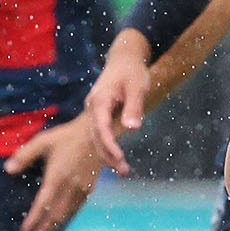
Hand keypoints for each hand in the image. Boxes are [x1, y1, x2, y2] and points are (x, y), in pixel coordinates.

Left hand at [6, 120, 103, 230]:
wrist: (97, 134)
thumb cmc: (66, 136)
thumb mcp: (43, 140)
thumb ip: (24, 155)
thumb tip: (8, 169)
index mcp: (57, 176)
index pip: (43, 204)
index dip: (34, 219)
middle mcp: (70, 186)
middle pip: (55, 215)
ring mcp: (82, 189)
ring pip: (66, 214)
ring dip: (54, 227)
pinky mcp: (89, 189)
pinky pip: (76, 209)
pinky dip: (66, 218)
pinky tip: (59, 222)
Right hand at [84, 33, 151, 173]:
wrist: (124, 59)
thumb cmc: (132, 71)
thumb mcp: (137, 87)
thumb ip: (134, 107)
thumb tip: (132, 128)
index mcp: (100, 100)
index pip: (101, 127)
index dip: (109, 144)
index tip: (119, 157)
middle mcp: (92, 107)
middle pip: (96, 136)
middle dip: (108, 155)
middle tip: (124, 171)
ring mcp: (93, 112)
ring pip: (96, 138)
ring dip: (108, 155)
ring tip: (124, 171)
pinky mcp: (98, 115)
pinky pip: (99, 135)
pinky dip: (107, 148)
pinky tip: (117, 159)